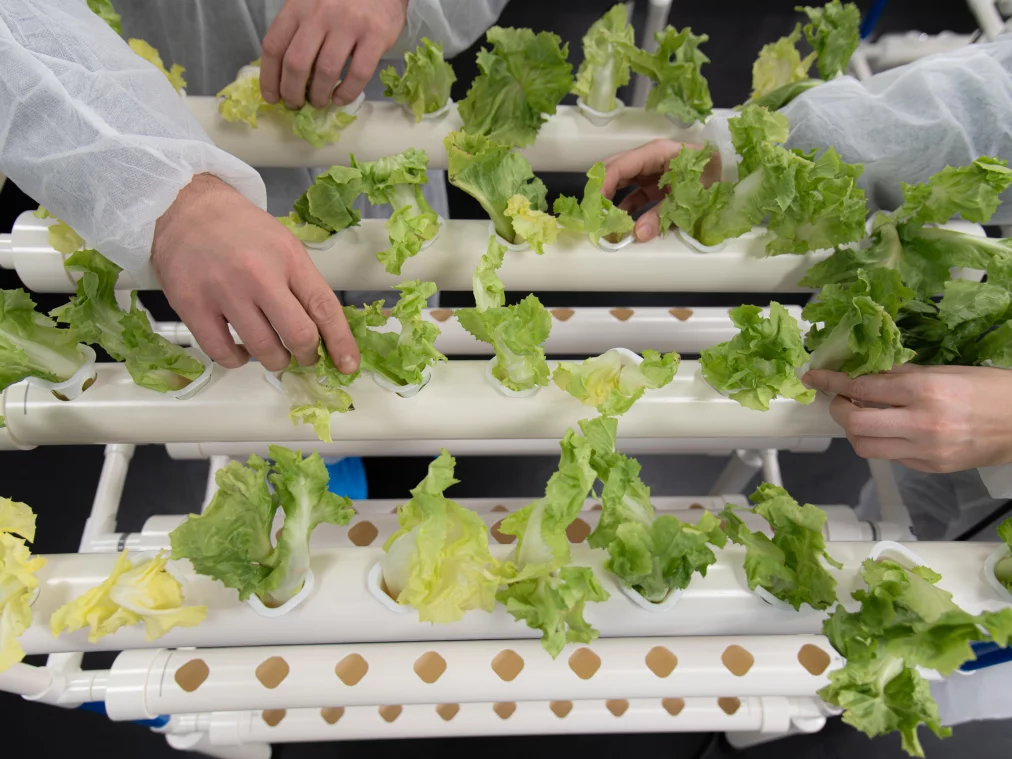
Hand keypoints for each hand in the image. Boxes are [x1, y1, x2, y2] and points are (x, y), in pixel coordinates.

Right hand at [152, 174, 359, 373]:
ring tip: (273, 353)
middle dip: (307, 355)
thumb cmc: (240, 228)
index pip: (325, 308)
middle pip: (298, 335)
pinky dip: (238, 360)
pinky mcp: (192, 305)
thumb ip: (304, 285)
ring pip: (263, 350)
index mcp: (288, 258)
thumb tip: (326, 332)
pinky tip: (241, 350)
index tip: (348, 364)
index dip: (341, 343)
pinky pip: (223, 353)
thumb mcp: (285, 246)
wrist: (186, 207)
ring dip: (275, 360)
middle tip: (304, 356)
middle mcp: (258, 275)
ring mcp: (224, 292)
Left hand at [260, 0, 408, 108]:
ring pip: (325, 71)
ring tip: (319, 102)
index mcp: (298, 7)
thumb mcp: (310, 5)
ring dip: (318, 95)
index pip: (273, 46)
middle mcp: (320, 14)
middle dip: (292, 92)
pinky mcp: (375, 36)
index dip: (269, 78)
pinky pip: (358, 74)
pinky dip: (347, 93)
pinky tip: (340, 98)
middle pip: (296, 63)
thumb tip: (284, 75)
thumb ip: (297, 32)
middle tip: (296, 104)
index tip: (273, 97)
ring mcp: (348, 24)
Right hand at [601, 139, 721, 242]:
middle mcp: (650, 159)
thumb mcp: (687, 198)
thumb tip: (637, 234)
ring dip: (612, 201)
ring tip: (604, 221)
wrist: (736, 176)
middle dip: (602, 191)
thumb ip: (661, 216)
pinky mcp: (656, 185)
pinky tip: (622, 224)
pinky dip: (626, 208)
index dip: (603, 184)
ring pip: (622, 183)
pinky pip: (634, 195)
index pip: (619, 165)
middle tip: (594, 214)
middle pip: (615, 170)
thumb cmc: (715, 177)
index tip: (595, 205)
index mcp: (656, 153)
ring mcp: (652, 172)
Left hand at [802, 364, 1011, 472]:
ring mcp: (925, 450)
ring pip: (864, 447)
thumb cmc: (992, 390)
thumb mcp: (946, 371)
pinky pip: (889, 457)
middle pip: (854, 423)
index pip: (862, 388)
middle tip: (839, 398)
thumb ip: (902, 375)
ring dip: (854, 431)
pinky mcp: (930, 467)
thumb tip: (865, 373)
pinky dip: (879, 442)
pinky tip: (887, 429)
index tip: (815, 377)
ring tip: (861, 415)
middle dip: (838, 409)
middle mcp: (922, 423)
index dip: (832, 382)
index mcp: (925, 391)